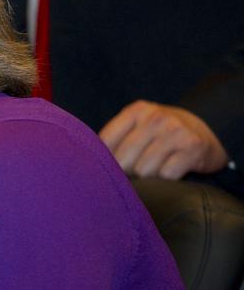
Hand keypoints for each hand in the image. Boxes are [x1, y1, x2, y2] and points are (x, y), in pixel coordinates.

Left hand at [99, 101, 228, 178]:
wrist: (205, 132)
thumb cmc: (160, 135)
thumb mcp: (138, 127)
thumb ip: (113, 140)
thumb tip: (85, 167)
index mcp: (136, 111)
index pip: (105, 144)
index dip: (106, 162)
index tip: (113, 167)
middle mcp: (156, 117)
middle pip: (123, 161)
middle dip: (128, 172)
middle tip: (140, 168)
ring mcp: (176, 131)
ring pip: (144, 171)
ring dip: (149, 176)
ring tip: (158, 167)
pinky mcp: (192, 147)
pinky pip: (167, 176)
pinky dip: (168, 179)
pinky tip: (173, 168)